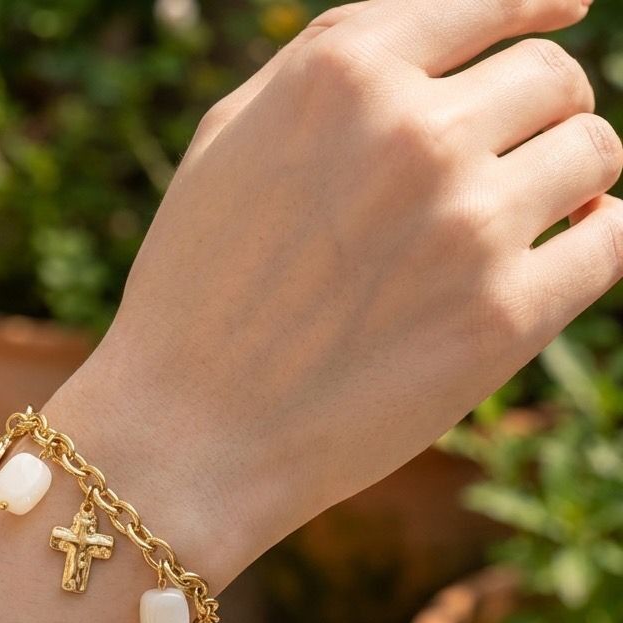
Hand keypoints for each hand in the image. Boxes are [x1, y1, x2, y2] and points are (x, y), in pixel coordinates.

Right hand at [50, 0, 622, 587]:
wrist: (187, 433)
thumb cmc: (195, 292)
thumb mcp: (227, 145)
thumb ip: (328, 70)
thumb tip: (458, 38)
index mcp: (341, 75)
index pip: (489, 0)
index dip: (535, 7)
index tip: (566, 16)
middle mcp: (413, 134)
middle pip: (553, 79)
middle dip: (540, 114)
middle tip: (501, 165)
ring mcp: (466, 226)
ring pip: (593, 152)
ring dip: (567, 178)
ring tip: (519, 219)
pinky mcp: (503, 319)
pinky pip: (610, 242)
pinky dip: (595, 238)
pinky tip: (559, 252)